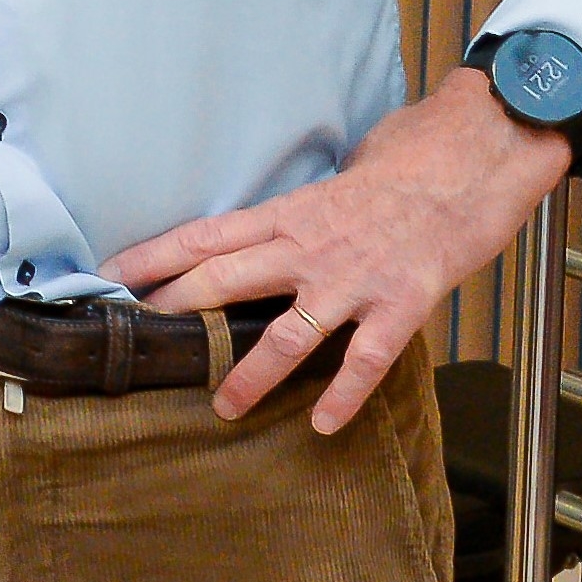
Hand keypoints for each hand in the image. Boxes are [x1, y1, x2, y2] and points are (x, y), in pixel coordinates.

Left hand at [101, 68, 574, 434]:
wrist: (472, 158)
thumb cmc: (407, 165)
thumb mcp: (335, 178)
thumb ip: (296, 210)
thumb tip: (265, 227)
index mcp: (289, 213)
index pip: (204, 235)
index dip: (153, 257)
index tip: (108, 277)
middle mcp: (310, 246)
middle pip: (225, 277)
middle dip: (176, 310)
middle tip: (136, 339)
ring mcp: (353, 277)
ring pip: (287, 331)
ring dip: (251, 373)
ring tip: (222, 408)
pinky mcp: (400, 302)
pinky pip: (365, 357)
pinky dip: (343, 393)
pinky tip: (322, 423)